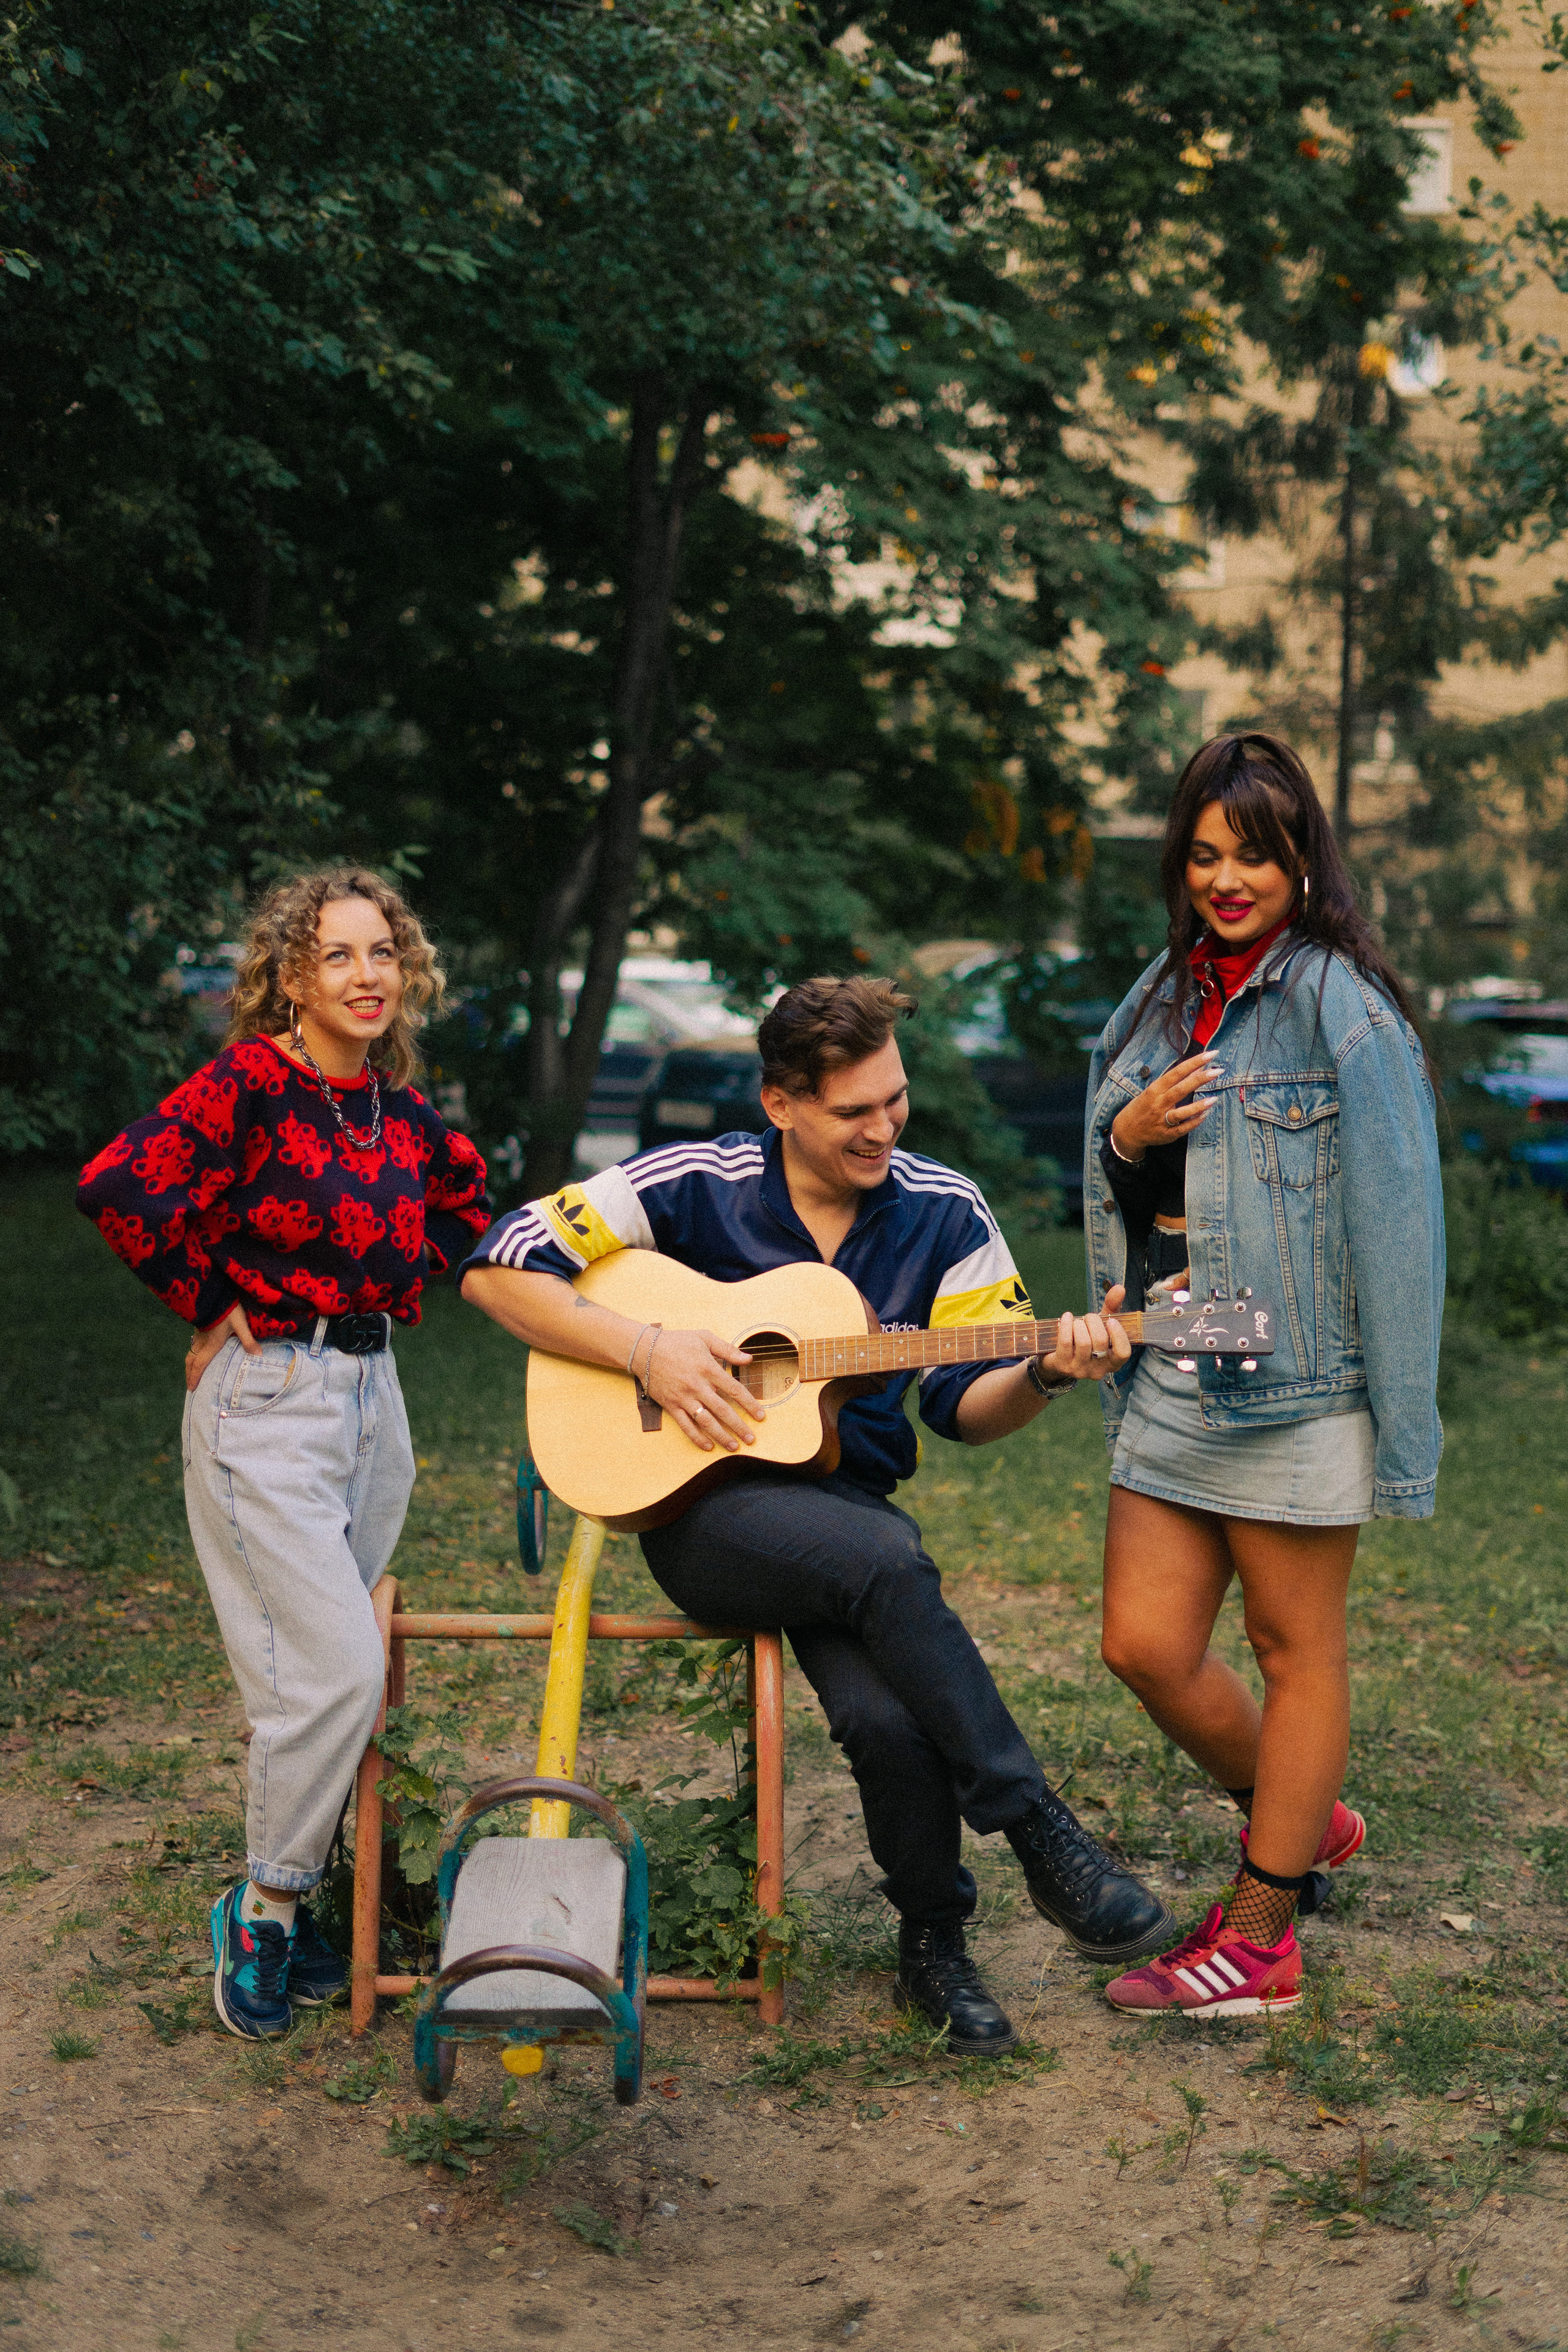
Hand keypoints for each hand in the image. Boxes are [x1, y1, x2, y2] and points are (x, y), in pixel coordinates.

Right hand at [185, 1302, 259, 1392]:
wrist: (213, 1294)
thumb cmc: (227, 1310)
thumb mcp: (240, 1324)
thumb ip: (248, 1340)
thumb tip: (258, 1355)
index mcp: (211, 1344)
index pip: (200, 1364)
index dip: (195, 1377)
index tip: (191, 1389)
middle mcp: (202, 1342)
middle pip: (191, 1361)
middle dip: (189, 1374)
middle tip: (189, 1385)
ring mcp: (199, 1334)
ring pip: (191, 1353)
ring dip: (190, 1365)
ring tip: (192, 1372)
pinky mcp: (200, 1327)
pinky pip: (193, 1345)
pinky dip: (193, 1354)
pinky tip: (198, 1354)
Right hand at [644, 1327, 765, 1453]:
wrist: (644, 1350)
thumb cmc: (676, 1342)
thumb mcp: (704, 1338)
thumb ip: (728, 1349)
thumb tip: (749, 1358)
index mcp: (708, 1368)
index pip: (734, 1390)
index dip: (750, 1404)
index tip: (761, 1416)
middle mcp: (697, 1386)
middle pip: (723, 1410)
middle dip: (739, 1426)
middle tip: (751, 1439)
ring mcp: (684, 1397)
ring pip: (706, 1422)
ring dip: (721, 1436)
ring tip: (734, 1446)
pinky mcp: (671, 1405)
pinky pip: (686, 1425)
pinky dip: (697, 1438)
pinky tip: (708, 1446)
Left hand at [1037, 1284, 1131, 1386]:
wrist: (1058, 1357)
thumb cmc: (1087, 1338)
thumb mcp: (1101, 1325)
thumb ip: (1112, 1307)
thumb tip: (1120, 1288)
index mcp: (1113, 1362)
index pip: (1123, 1353)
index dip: (1118, 1335)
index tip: (1111, 1320)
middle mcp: (1099, 1370)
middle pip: (1100, 1341)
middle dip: (1093, 1321)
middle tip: (1089, 1317)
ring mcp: (1080, 1370)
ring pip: (1083, 1342)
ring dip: (1079, 1324)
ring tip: (1077, 1321)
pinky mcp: (1063, 1365)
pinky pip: (1066, 1342)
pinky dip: (1066, 1325)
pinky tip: (1067, 1317)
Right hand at [1110, 1051, 1220, 1160]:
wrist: (1126, 1132)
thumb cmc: (1142, 1107)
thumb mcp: (1153, 1091)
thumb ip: (1174, 1081)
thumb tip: (1197, 1068)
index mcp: (1154, 1090)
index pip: (1176, 1073)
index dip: (1194, 1063)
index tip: (1210, 1054)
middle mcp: (1158, 1104)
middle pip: (1180, 1089)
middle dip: (1199, 1079)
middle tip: (1217, 1071)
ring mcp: (1161, 1120)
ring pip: (1181, 1113)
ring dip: (1198, 1106)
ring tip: (1213, 1099)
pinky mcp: (1166, 1135)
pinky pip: (1182, 1129)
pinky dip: (1193, 1122)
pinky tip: (1205, 1115)